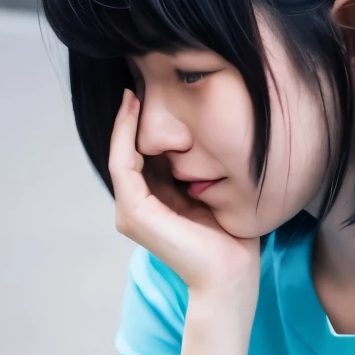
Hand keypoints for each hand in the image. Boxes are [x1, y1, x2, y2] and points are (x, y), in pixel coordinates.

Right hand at [109, 89, 260, 300]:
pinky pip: (124, 162)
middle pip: (128, 151)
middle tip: (139, 79)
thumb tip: (202, 136)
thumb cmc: (233, 239)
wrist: (233, 275)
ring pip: (121, 153)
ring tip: (134, 89)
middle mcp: (135, 208)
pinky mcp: (134, 213)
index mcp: (154, 203)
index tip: (150, 91)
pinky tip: (135, 108)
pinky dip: (125, 134)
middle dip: (131, 117)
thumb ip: (198, 171)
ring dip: (124, 120)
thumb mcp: (213, 193)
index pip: (141, 155)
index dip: (141, 123)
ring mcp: (131, 212)